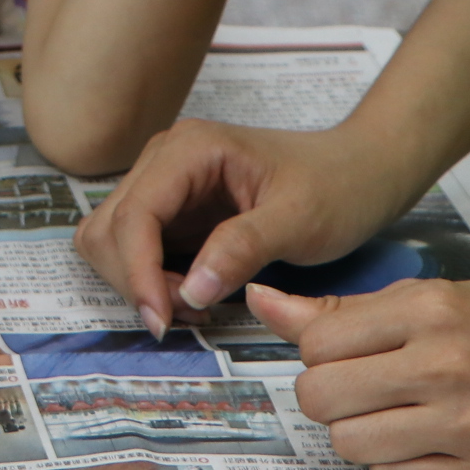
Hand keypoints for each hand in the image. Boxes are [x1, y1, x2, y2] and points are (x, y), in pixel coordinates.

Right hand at [75, 118, 418, 335]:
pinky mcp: (171, 211)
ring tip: (197, 303)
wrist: (359, 172)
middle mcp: (163, 161)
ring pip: (111, 240)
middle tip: (193, 312)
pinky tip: (197, 293)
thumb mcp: (299, 219)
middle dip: (138, 279)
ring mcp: (163, 185)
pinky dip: (153, 279)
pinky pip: (136, 249)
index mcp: (189, 149)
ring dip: (140, 281)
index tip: (162, 320)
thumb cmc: (336, 187)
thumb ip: (243, 249)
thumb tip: (188, 291)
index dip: (138, 272)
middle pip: (109, 228)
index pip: (134, 214)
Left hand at [255, 278, 469, 469]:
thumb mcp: (435, 296)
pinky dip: (394, 464)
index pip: (315, 343)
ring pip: (350, 444)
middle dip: (328, 397)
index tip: (342, 356)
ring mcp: (467, 423)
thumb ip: (343, 308)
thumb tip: (259, 301)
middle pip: (321, 397)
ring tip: (392, 415)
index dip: (317, 354)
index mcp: (428, 310)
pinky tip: (421, 441)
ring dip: (358, 433)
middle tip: (359, 390)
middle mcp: (446, 365)